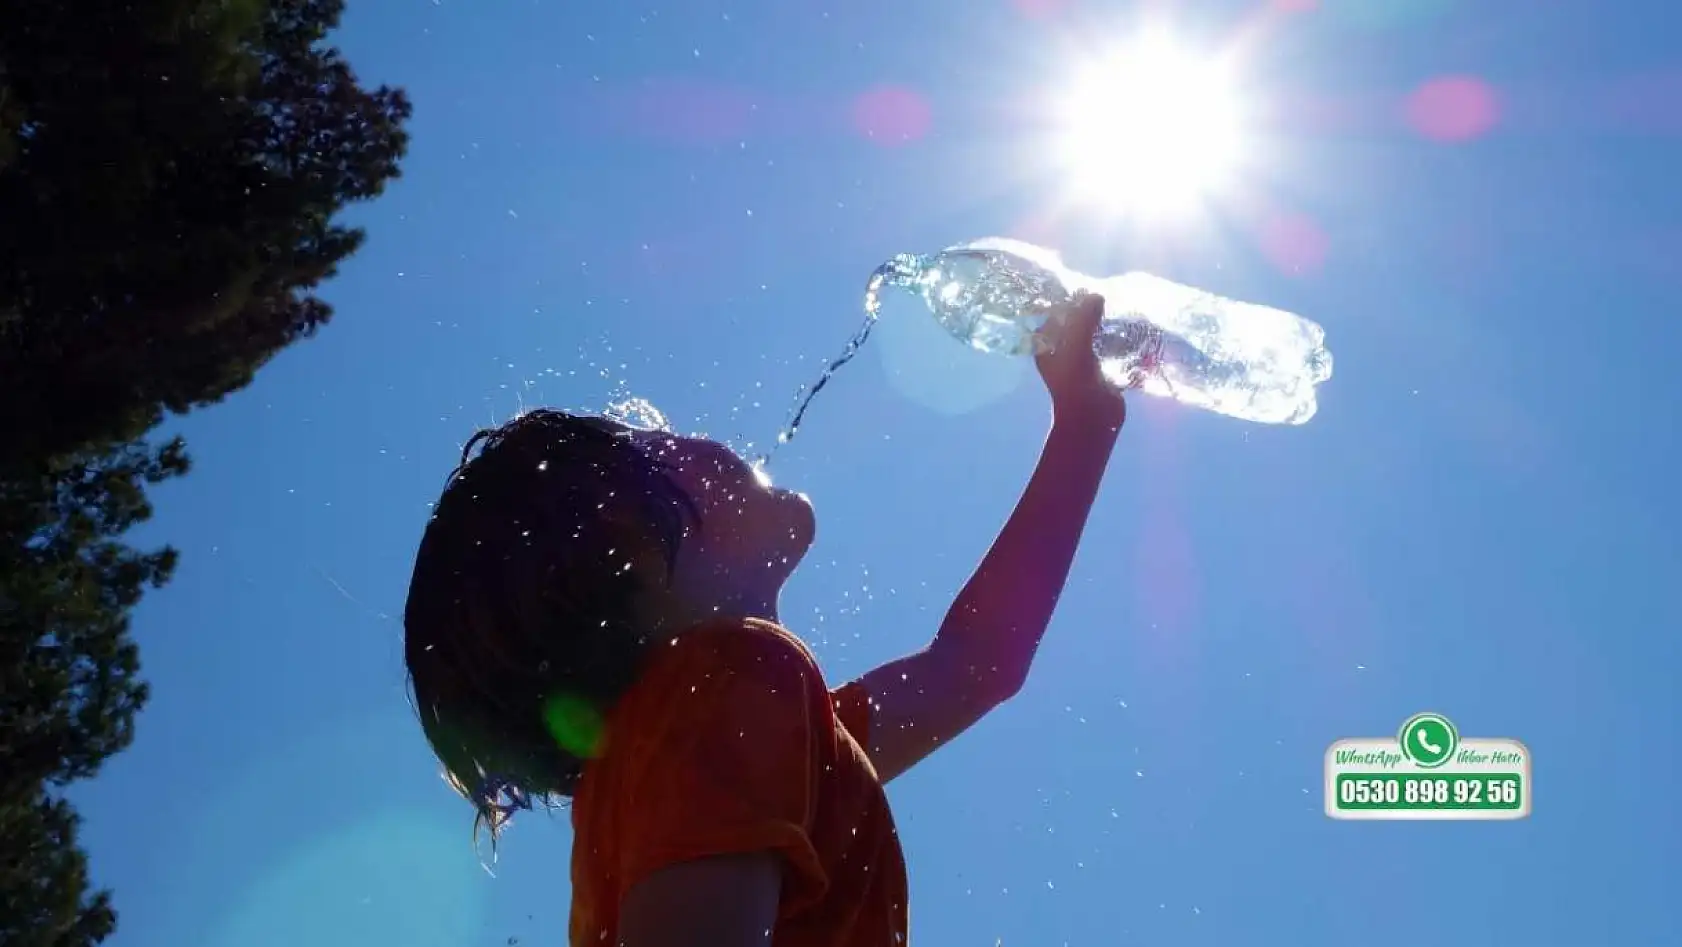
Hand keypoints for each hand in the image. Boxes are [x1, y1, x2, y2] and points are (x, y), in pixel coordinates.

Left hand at [1035, 292, 1124, 427]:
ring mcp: (1081, 361)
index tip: (1088, 288)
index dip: (1069, 301)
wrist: (1092, 418)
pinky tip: (1128, 329)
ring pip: (1092, 334)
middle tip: (1108, 297)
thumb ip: (1084, 317)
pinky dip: (1115, 339)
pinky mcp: (1099, 370)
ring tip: (1120, 310)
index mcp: (1046, 345)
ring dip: (1105, 325)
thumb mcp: (1076, 344)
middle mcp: (1061, 351)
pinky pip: (1106, 348)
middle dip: (1090, 311)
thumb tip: (1096, 295)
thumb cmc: (1076, 380)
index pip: (1055, 314)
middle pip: (1075, 323)